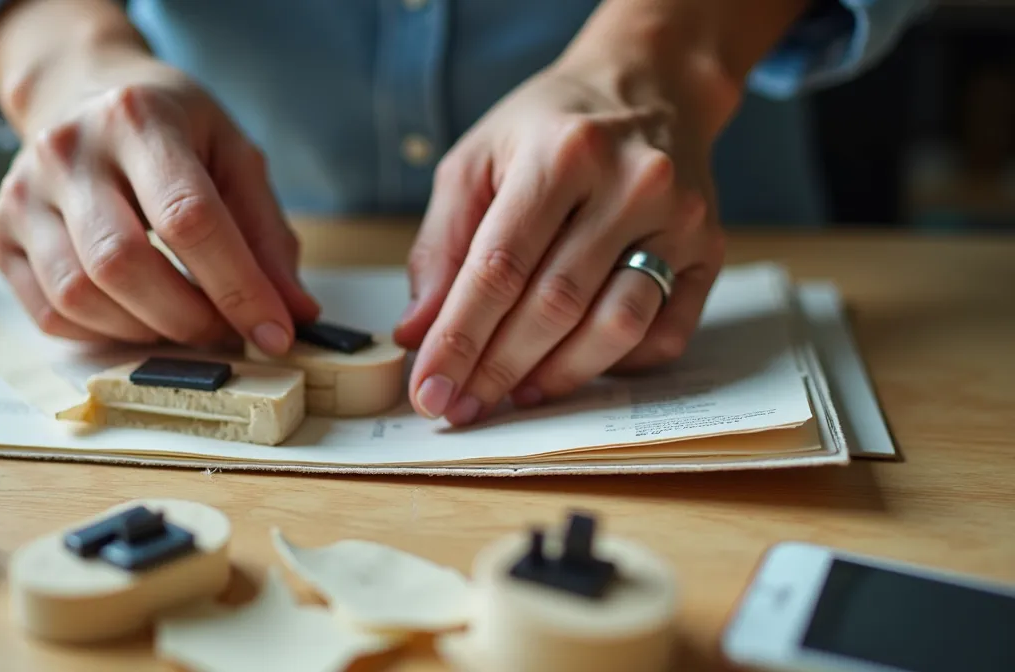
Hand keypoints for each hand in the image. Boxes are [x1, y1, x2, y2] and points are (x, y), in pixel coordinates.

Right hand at [0, 48, 317, 352]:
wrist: (84, 93)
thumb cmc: (171, 130)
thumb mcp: (233, 156)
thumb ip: (266, 235)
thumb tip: (294, 314)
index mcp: (138, 118)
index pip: (189, 218)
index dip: (238, 287)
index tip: (276, 333)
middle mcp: (68, 150)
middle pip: (123, 264)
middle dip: (188, 319)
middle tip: (227, 332)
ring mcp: (22, 192)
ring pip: (79, 296)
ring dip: (145, 332)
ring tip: (184, 322)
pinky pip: (49, 314)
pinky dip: (103, 334)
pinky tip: (136, 316)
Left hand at [394, 59, 725, 424]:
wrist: (648, 85)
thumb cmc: (549, 129)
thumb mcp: (476, 162)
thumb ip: (442, 248)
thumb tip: (417, 333)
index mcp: (561, 153)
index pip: (500, 267)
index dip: (459, 338)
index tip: (428, 387)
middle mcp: (631, 183)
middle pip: (556, 304)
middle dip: (498, 368)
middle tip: (460, 406)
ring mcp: (679, 219)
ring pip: (616, 327)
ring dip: (557, 376)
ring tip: (513, 394)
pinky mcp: (708, 250)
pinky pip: (666, 334)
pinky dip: (617, 366)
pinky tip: (573, 366)